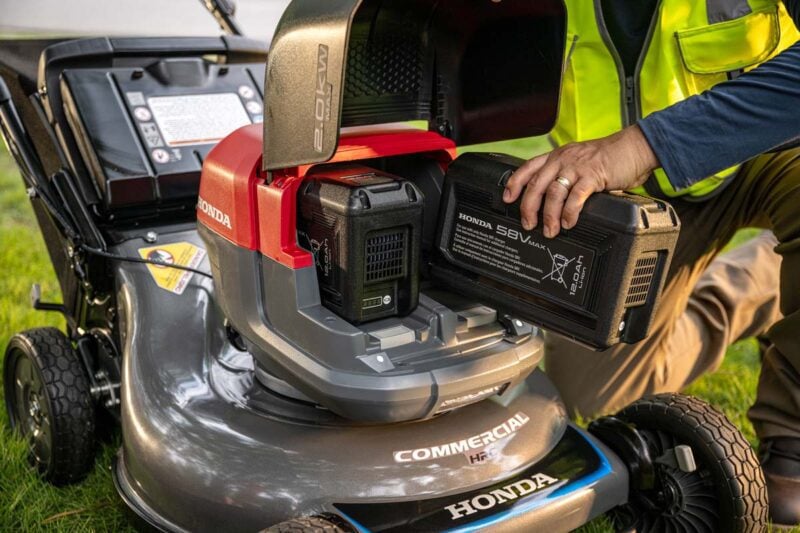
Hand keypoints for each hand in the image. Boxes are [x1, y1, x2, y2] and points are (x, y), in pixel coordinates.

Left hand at [503, 125, 658, 237]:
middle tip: (528, 224)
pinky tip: (568, 222)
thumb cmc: (609, 157)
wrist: (635, 147)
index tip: (508, 198)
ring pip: (553, 193)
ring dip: (549, 215)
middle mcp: (563, 159)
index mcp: (558, 156)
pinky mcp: (593, 175)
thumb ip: (566, 177)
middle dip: (528, 207)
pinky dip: (569, 212)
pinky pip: (575, 197)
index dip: (515, 183)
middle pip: (536, 185)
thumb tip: (553, 202)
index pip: (528, 168)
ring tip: (550, 230)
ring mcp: (577, 167)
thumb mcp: (580, 162)